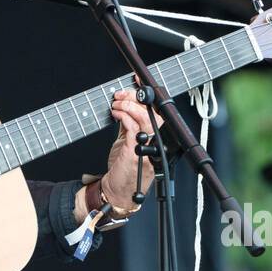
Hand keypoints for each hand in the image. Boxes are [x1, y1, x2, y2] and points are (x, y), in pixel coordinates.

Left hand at [101, 88, 162, 211]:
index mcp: (156, 137)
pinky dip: (124, 116)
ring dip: (129, 105)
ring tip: (117, 103)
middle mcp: (155, 142)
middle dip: (137, 97)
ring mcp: (147, 148)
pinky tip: (115, 113)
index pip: (156, 110)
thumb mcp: (127, 140)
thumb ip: (129, 123)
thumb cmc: (123, 169)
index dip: (147, 93)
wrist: (117, 191)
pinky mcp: (136, 152)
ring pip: (146, 117)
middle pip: (154, 111)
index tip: (137, 79)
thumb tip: (125, 102)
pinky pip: (133, 128)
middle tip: (122, 93)